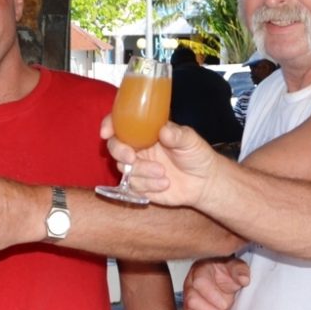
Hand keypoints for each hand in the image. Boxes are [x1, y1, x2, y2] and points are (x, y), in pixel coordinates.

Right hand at [100, 117, 220, 207]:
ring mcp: (138, 167)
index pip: (122, 124)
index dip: (110, 125)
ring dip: (142, 172)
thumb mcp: (191, 141)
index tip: (106, 132)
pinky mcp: (140, 185)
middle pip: (115, 146)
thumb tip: (164, 131)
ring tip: (163, 173)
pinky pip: (133, 185)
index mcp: (147, 131)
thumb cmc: (197, 156)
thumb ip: (177, 135)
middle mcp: (139, 148)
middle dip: (120, 152)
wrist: (204, 183)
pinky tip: (164, 184)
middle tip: (132, 158)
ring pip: (124, 168)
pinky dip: (148, 185)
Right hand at [183, 257, 249, 309]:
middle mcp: (190, 286)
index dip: (212, 296)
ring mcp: (188, 301)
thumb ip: (240, 271)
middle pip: (193, 303)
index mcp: (199, 271)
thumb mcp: (236, 266)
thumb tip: (244, 280)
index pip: (199, 283)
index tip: (227, 305)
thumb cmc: (226, 272)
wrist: (221, 278)